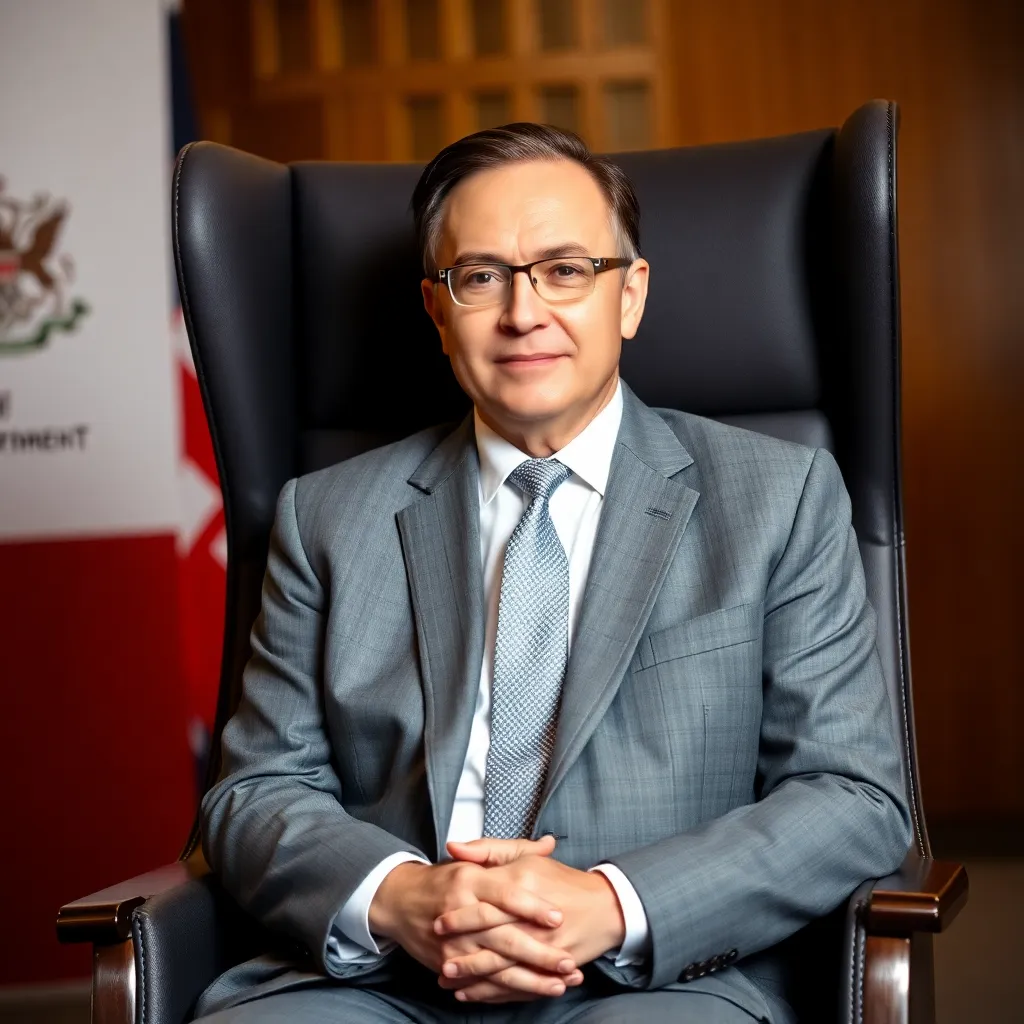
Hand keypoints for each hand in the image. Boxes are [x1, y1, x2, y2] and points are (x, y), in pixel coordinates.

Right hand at [368, 836, 581, 1001]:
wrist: (399, 899)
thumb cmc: (446, 877)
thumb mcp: (477, 858)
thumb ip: (515, 850)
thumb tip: (550, 844)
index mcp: (471, 879)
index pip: (506, 894)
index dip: (533, 907)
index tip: (559, 917)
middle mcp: (461, 911)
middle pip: (505, 936)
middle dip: (540, 953)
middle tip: (569, 961)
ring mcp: (453, 943)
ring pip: (497, 966)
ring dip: (530, 979)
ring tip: (560, 984)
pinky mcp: (447, 964)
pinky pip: (482, 982)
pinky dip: (507, 991)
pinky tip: (532, 994)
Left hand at [435, 837, 624, 1002]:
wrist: (604, 907)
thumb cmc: (560, 879)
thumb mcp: (525, 857)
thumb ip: (487, 850)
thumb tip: (453, 848)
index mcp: (523, 887)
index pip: (486, 904)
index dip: (461, 917)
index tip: (439, 923)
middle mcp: (533, 921)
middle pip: (491, 941)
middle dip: (463, 953)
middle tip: (439, 958)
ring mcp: (543, 949)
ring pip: (502, 969)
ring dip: (473, 978)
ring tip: (447, 979)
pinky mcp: (552, 970)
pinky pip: (518, 986)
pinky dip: (493, 993)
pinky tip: (472, 993)